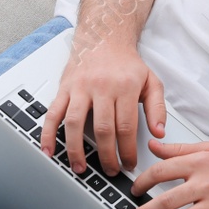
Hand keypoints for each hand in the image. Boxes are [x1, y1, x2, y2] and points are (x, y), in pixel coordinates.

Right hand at [39, 40, 165, 175]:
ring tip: (80, 168)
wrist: (104, 37)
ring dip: (76, 150)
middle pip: (102, 129)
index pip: (126, 127)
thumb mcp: (151, 81)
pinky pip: (52, 113)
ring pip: (75, 124)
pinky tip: (48, 150)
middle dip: (106, 156)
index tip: (129, 163)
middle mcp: (100, 87)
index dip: (127, 150)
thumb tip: (160, 133)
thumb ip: (157, 108)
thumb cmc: (126, 63)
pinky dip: (47, 134)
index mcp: (124, 87)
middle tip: (110, 170)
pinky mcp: (64, 88)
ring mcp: (79, 88)